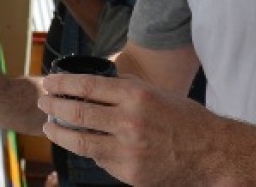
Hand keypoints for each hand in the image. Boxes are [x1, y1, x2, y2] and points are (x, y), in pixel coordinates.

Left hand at [39, 71, 214, 185]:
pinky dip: (86, 150)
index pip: (87, 86)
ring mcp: (128, 149)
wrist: (212, 153)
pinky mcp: (130, 172)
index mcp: (136, 95)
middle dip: (53, 106)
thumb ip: (125, 89)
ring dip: (59, 132)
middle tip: (43, 102)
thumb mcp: (156, 93)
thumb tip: (93, 84)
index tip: (49, 83)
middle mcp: (129, 121)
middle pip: (78, 112)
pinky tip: (79, 144)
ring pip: (81, 140)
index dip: (63, 84)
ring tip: (48, 126)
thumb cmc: (185, 119)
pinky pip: (99, 159)